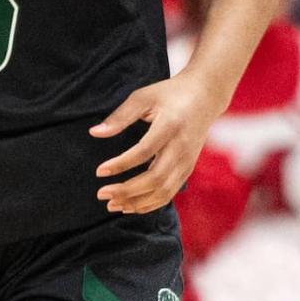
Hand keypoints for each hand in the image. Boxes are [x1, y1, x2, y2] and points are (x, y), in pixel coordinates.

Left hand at [92, 71, 220, 216]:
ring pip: (163, 191)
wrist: (205, 96)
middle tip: (101, 194)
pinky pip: (170, 192)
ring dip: (137, 202)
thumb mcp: (143, 97)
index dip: (120, 164)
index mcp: (171, 126)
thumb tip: (94, 133)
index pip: (143, 151)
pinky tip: (130, 206)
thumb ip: (120, 116)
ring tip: (112, 205)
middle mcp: (182, 147)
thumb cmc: (170, 94)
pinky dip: (150, 203)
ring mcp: (188, 160)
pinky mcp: (189, 168)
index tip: (99, 171)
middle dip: (127, 190)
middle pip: (155, 178)